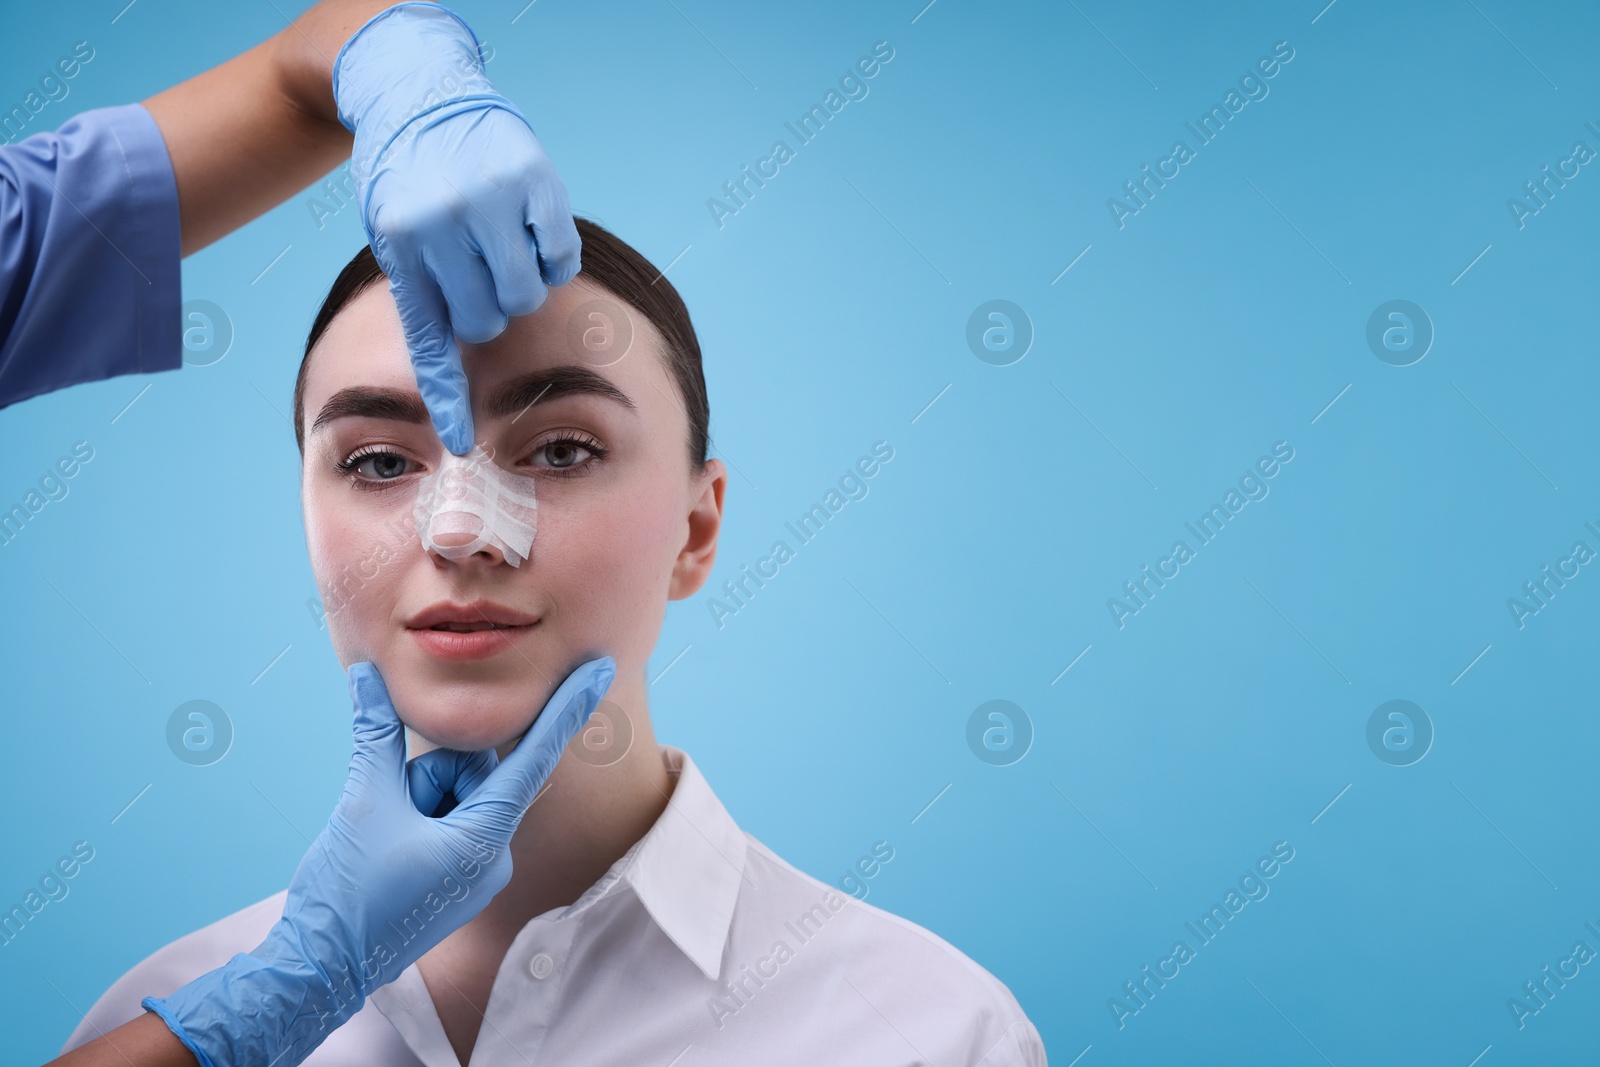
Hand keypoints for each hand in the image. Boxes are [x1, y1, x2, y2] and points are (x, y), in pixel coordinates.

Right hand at [140, 655, 615, 1066]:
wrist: (319, 970)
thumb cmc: (347, 893)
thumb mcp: (365, 801)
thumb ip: (376, 733)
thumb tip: (369, 676)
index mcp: (486, 839)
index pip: (535, 758)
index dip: (567, 708)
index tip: (601, 670)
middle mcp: (494, 856)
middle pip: (474, 775)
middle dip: (427, 777)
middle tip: (390, 814)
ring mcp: (478, 872)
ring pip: (456, 797)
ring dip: (416, 799)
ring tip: (384, 839)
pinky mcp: (460, 880)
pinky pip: (449, 823)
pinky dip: (418, 819)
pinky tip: (388, 850)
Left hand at [332, 2, 580, 453]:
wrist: (417, 91)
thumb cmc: (405, 182)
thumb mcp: (393, 242)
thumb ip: (424, 305)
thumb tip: (450, 406)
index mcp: (403, 244)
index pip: (433, 339)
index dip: (450, 400)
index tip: (462, 446)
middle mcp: (446, 221)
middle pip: (490, 320)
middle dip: (488, 309)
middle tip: (477, 275)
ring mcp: (493, 198)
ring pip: (529, 292)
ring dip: (521, 283)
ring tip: (501, 251)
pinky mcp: (536, 180)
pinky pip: (562, 255)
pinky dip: (552, 254)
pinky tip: (529, 229)